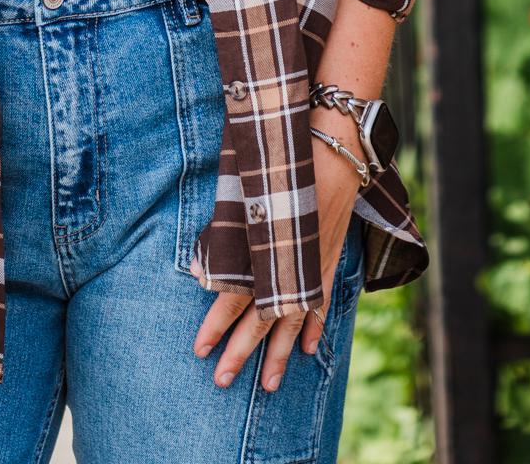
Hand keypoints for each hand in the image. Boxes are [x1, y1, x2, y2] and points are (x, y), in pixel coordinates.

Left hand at [191, 125, 363, 388]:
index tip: (198, 350)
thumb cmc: (281, 161)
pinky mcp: (329, 256)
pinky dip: (313, 325)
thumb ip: (222, 235)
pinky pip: (321, 301)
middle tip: (222, 382)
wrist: (333, 144)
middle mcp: (288, 265)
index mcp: (264, 249)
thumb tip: (196, 272)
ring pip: (293, 320)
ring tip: (268, 386)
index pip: (234, 298)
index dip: (215, 325)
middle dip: (240, 353)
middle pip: (261, 320)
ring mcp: (312, 265)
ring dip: (278, 353)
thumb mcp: (245, 194)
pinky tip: (306, 349)